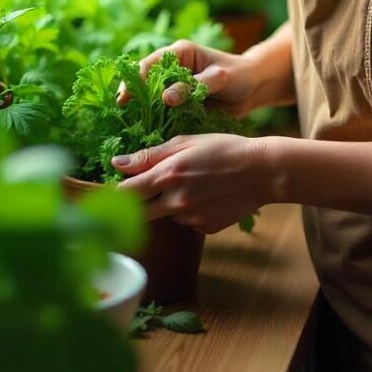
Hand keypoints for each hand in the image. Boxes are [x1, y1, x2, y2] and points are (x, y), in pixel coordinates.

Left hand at [112, 134, 271, 234]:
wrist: (262, 171)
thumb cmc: (224, 148)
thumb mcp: (186, 142)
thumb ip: (150, 155)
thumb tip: (117, 163)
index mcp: (167, 176)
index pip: (125, 193)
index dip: (113, 192)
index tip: (110, 188)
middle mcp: (174, 202)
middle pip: (138, 212)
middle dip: (135, 204)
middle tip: (144, 189)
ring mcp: (190, 218)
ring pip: (165, 215)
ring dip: (167, 204)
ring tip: (191, 183)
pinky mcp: (204, 229)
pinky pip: (186, 222)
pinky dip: (189, 211)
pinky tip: (206, 195)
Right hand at [116, 39, 259, 115]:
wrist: (253, 88)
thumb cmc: (239, 75)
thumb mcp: (218, 78)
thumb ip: (192, 87)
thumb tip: (165, 98)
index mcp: (180, 53)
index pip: (149, 64)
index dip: (134, 80)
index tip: (124, 98)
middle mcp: (173, 68)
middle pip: (144, 81)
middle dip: (132, 97)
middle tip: (121, 115)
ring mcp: (175, 86)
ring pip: (150, 98)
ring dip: (141, 111)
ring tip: (128, 126)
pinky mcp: (179, 103)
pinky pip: (162, 111)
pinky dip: (154, 120)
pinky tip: (145, 132)